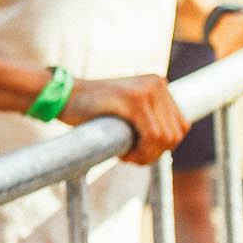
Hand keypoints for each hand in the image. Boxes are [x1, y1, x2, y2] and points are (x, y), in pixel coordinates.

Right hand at [60, 75, 184, 164]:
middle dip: (155, 154)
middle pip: (176, 134)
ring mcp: (147, 89)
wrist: (62, 96)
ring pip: (166, 137)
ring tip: (126, 156)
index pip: (181, 126)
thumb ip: (148, 118)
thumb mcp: (127, 109)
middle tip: (130, 158)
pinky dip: (142, 152)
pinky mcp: (134, 99)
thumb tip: (169, 143)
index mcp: (158, 85)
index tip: (139, 152)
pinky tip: (124, 154)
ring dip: (148, 155)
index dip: (162, 147)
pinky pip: (152, 135)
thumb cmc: (90, 109)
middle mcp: (157, 84)